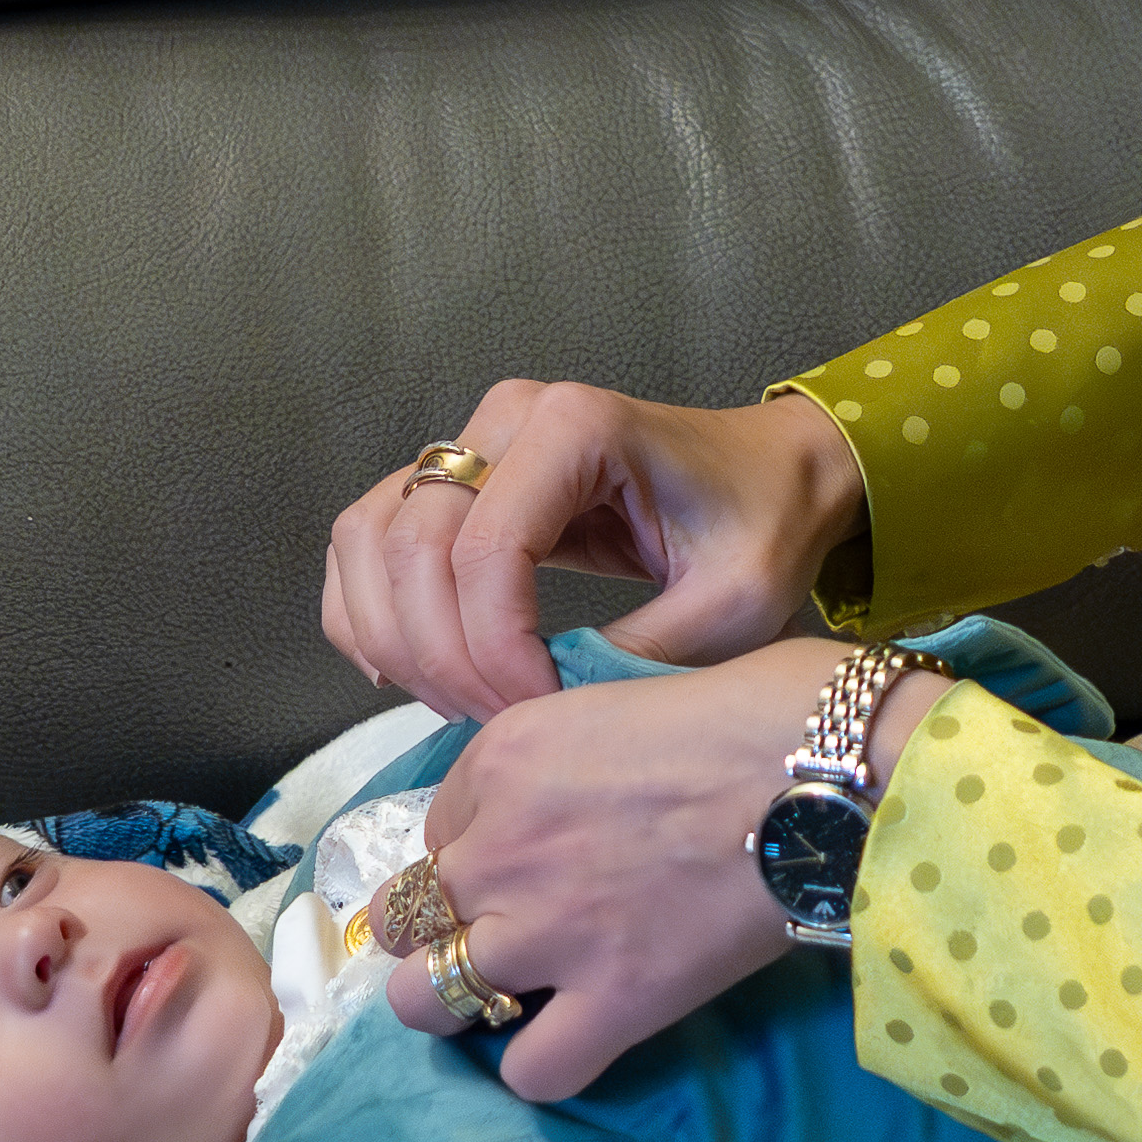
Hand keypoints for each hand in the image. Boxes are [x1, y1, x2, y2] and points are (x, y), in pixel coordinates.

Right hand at [321, 381, 867, 720]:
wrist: (774, 476)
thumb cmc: (761, 526)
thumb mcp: (730, 605)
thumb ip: (634, 656)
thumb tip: (539, 716)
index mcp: (577, 427)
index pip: (486, 551)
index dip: (494, 650)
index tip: (540, 711)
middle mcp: (506, 419)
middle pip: (410, 546)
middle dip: (441, 656)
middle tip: (496, 723)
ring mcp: (470, 442)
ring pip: (368, 539)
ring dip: (391, 638)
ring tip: (455, 704)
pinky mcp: (452, 480)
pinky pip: (368, 542)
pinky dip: (368, 613)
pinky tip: (407, 672)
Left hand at [384, 639, 949, 1095]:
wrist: (826, 771)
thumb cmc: (757, 709)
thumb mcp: (625, 693)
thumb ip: (572, 752)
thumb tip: (582, 790)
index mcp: (502, 757)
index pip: (439, 823)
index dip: (480, 844)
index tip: (529, 854)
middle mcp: (500, 845)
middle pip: (405, 914)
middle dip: (437, 927)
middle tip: (496, 931)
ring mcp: (547, 930)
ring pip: (427, 1001)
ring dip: (458, 1003)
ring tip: (505, 999)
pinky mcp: (613, 1000)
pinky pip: (530, 1070)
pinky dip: (544, 1064)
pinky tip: (575, 1037)